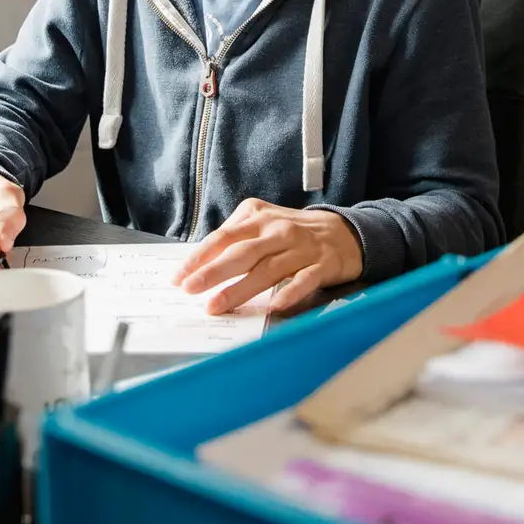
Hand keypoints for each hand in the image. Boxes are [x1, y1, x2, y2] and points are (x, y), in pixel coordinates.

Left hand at [173, 198, 362, 314]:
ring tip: (217, 305)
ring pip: (267, 270)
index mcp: (258, 217)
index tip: (179, 277)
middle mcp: (278, 231)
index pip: (223, 237)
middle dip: (213, 272)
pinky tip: (275, 306)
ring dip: (241, 289)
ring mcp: (301, 248)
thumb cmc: (293, 232)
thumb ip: (236, 238)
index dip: (200, 257)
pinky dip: (289, 292)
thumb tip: (201, 265)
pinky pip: (304, 280)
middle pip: (241, 253)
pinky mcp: (322, 265)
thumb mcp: (263, 223)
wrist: (344, 232)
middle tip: (190, 290)